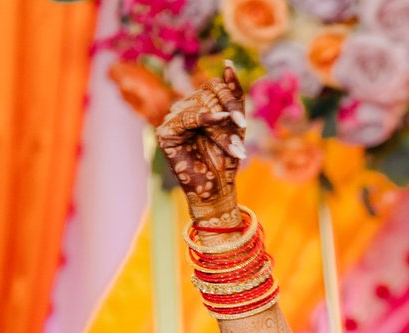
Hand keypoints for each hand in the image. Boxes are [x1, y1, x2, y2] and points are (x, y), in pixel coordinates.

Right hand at [155, 62, 247, 221]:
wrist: (217, 190)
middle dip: (229, 117)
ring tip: (234, 149)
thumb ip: (233, 95)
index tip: (242, 121)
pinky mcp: (165, 133)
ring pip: (201, 107)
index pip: (213, 86)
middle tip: (240, 137)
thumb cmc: (226, 160)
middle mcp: (182, 109)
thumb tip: (228, 65)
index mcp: (198, 105)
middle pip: (208, 96)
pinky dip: (205, 118)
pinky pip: (186, 117)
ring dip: (222, 130)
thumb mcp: (235, 125)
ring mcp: (172, 120)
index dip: (231, 98)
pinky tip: (219, 121)